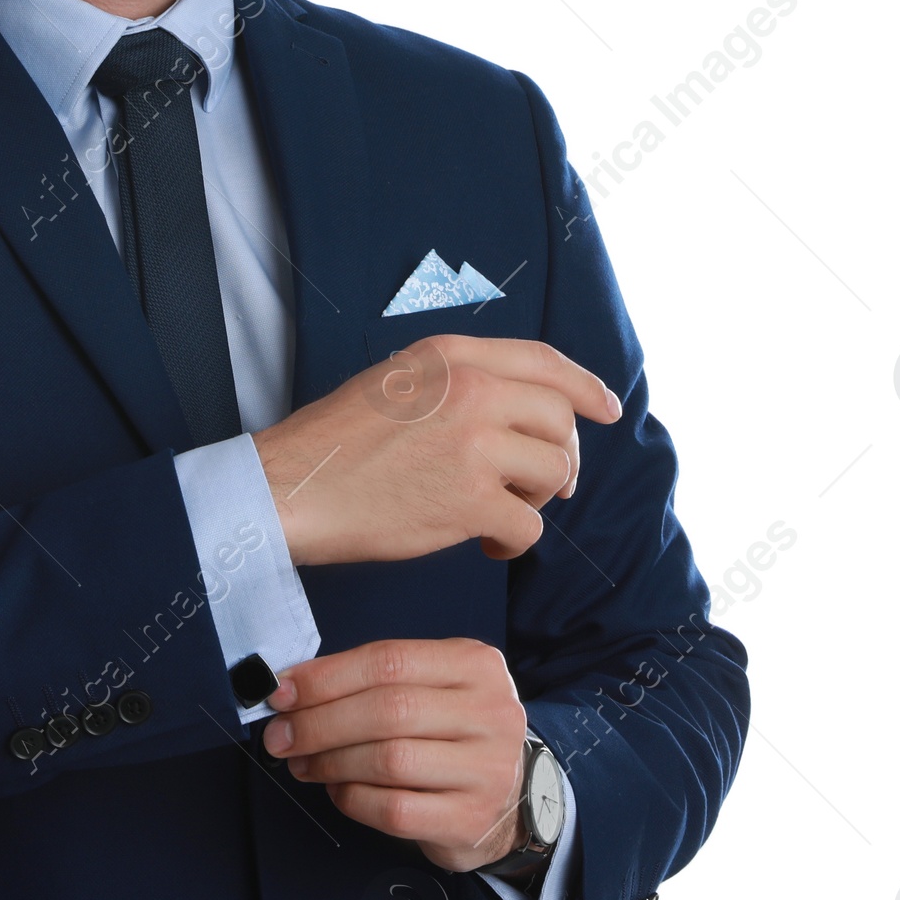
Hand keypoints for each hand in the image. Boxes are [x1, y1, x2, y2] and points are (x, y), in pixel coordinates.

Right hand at [251, 335, 620, 564]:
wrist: (293, 486)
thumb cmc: (337, 442)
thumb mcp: (398, 380)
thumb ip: (457, 381)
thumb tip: (518, 407)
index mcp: (450, 355)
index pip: (542, 360)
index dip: (584, 385)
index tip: (607, 407)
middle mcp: (470, 390)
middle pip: (560, 419)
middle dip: (562, 456)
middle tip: (540, 485)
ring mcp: (473, 444)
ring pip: (555, 471)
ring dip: (538, 499)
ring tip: (501, 511)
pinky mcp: (470, 501)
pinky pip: (529, 526)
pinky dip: (514, 542)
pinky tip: (487, 545)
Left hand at [261, 637, 529, 873]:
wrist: (512, 795)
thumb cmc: (451, 729)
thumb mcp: (429, 685)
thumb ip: (372, 679)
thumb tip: (292, 688)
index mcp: (473, 664)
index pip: (388, 660)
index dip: (326, 676)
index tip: (281, 691)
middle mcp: (489, 713)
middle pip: (387, 710)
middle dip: (320, 722)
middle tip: (280, 735)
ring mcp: (486, 771)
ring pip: (389, 761)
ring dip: (331, 762)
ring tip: (302, 763)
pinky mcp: (471, 821)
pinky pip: (394, 810)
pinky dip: (353, 799)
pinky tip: (338, 790)